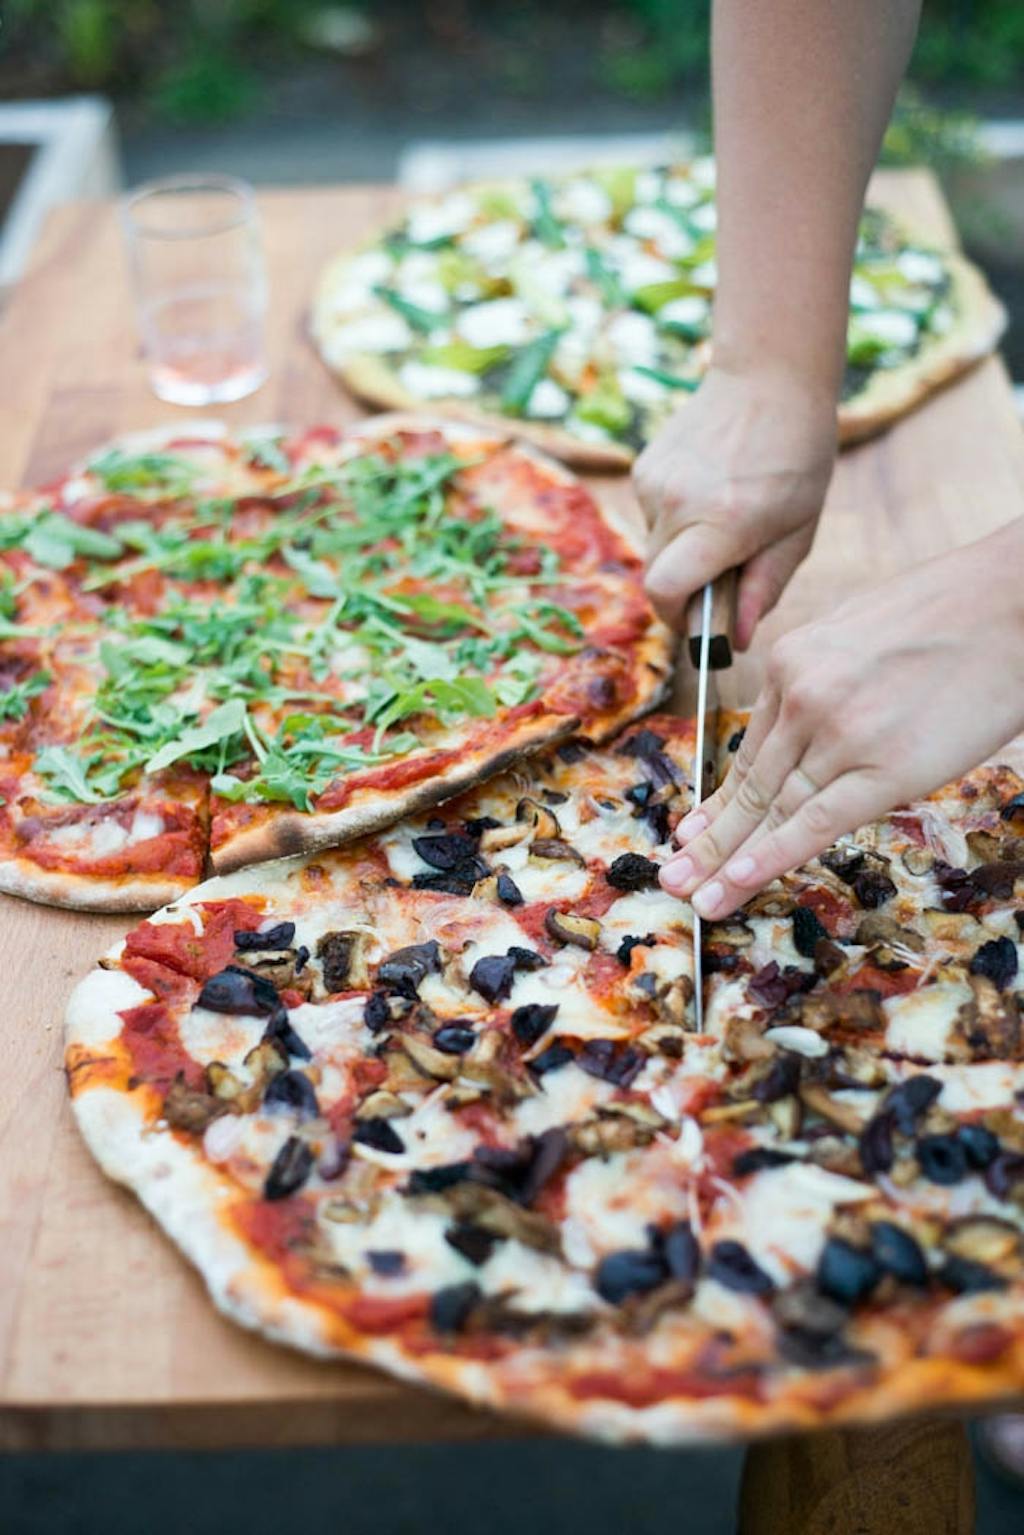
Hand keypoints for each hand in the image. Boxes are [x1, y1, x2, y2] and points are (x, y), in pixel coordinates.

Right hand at [634, 366, 836, 648]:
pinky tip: (708, 489)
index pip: (665, 593)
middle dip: (683, 589)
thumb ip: (766, 588)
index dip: (678, 618)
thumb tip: (739, 639)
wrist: (768, 378)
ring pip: (654, 546)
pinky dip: (676, 519)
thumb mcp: (798, 530)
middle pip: (656, 577)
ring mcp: (654, 482)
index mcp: (722, 524)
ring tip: (724, 515)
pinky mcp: (643, 467)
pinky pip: (652, 515)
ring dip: (682, 549)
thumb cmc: (797, 456)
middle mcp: (678, 504)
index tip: (699, 621)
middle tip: (723, 572)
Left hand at [660, 520, 1023, 917]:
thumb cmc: (956, 612)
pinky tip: (740, 882)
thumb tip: (812, 728)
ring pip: (774, 809)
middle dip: (708, 840)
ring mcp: (839, 733)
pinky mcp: (884, 767)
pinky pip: (816, 821)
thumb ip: (825, 680)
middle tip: (671, 876)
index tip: (692, 830)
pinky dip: (773, 856)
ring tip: (695, 895)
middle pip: (750, 784)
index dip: (720, 799)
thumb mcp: (861, 631)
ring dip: (729, 860)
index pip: (751, 748)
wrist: (1016, 601)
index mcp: (793, 662)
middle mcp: (803, 697)